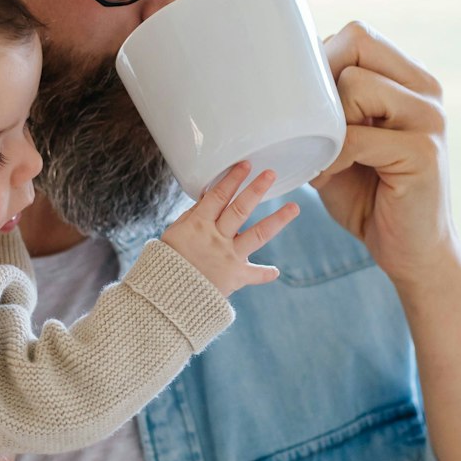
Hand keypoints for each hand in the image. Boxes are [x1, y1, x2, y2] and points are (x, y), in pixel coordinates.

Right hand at [160, 162, 299, 295]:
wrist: (166, 296)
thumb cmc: (167, 261)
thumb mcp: (174, 233)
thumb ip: (192, 215)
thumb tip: (206, 195)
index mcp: (198, 225)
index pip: (218, 196)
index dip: (231, 179)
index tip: (245, 164)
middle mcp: (216, 238)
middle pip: (239, 210)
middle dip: (255, 190)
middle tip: (270, 174)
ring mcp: (228, 257)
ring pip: (257, 235)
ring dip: (277, 220)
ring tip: (294, 207)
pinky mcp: (235, 276)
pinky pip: (254, 275)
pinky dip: (264, 274)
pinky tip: (275, 272)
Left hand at [309, 21, 455, 286]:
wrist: (412, 253)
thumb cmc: (370, 197)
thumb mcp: (342, 144)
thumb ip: (325, 111)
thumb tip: (269, 87)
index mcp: (412, 81)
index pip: (357, 36)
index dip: (321, 58)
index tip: (306, 100)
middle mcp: (427, 92)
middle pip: (356, 45)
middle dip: (321, 84)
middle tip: (317, 128)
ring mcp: (430, 119)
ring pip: (355, 86)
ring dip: (327, 123)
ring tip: (329, 155)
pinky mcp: (423, 152)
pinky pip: (355, 138)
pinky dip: (333, 158)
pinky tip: (332, 176)